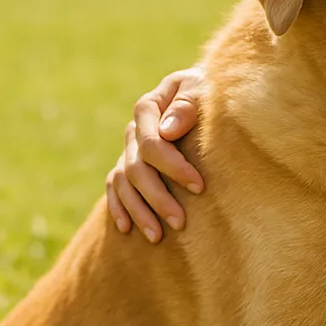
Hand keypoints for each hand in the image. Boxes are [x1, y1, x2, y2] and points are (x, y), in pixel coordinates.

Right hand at [105, 67, 206, 241]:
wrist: (207, 91)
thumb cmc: (210, 90)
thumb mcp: (203, 89)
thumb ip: (187, 105)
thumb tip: (167, 131)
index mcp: (149, 107)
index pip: (153, 143)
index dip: (174, 166)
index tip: (200, 187)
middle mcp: (134, 129)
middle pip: (136, 168)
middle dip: (158, 198)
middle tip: (180, 222)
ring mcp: (129, 148)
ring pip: (123, 183)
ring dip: (139, 211)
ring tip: (157, 236)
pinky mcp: (129, 163)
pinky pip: (115, 187)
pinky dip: (119, 207)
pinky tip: (126, 228)